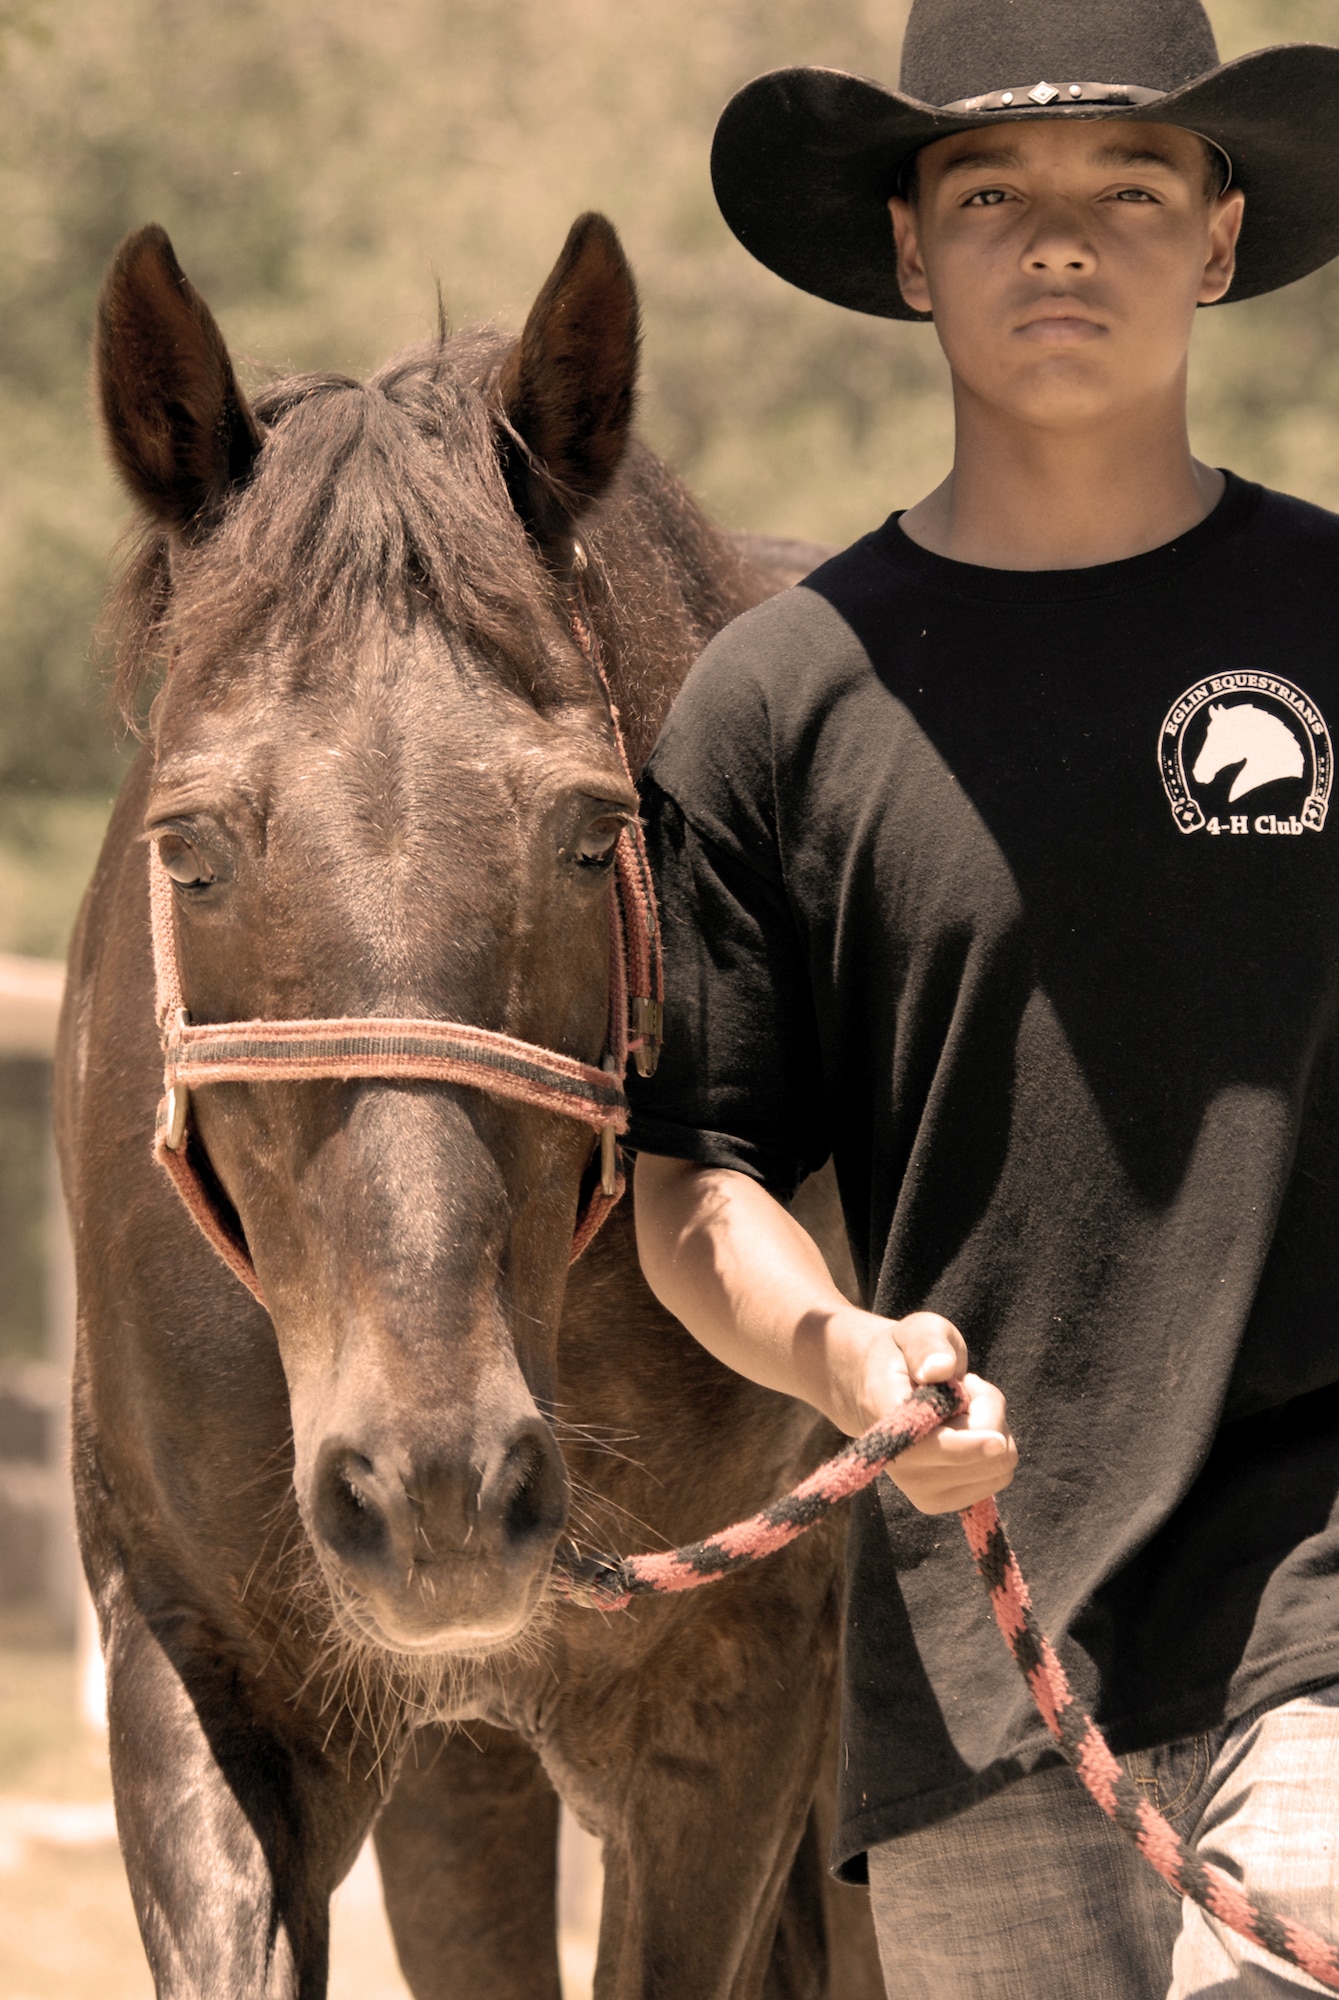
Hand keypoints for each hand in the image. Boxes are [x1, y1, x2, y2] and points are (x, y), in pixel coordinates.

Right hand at [827, 1308, 1016, 1514]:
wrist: (873, 1391)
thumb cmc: (902, 1356)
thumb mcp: (916, 1332)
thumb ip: (928, 1345)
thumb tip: (939, 1370)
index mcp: (885, 1421)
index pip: (933, 1446)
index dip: (969, 1445)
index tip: (998, 1440)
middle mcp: (899, 1466)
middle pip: (983, 1456)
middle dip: (988, 1411)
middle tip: (963, 1387)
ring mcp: (918, 1490)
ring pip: (997, 1467)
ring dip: (992, 1429)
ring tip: (960, 1406)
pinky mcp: (938, 1501)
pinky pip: (996, 1478)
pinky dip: (991, 1448)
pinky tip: (963, 1428)